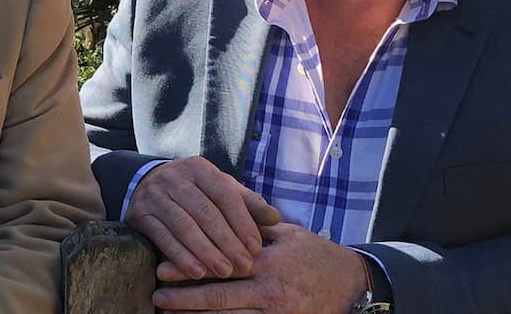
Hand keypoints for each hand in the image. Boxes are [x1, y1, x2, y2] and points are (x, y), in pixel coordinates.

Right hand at [124, 157, 280, 280]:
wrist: (144, 184)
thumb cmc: (193, 191)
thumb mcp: (219, 188)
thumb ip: (247, 202)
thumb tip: (275, 218)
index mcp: (199, 168)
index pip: (225, 195)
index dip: (242, 222)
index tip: (255, 247)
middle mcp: (175, 178)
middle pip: (205, 212)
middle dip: (226, 242)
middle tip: (243, 266)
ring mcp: (155, 195)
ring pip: (184, 226)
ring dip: (205, 251)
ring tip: (223, 272)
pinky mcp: (140, 214)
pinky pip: (162, 237)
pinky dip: (180, 256)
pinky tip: (195, 273)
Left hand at [151, 223, 366, 312]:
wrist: (353, 285)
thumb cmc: (317, 255)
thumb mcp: (288, 234)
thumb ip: (254, 227)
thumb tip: (221, 212)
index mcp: (268, 263)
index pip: (222, 266)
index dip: (191, 269)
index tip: (163, 269)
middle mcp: (270, 292)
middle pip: (219, 298)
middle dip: (185, 299)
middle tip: (157, 296)